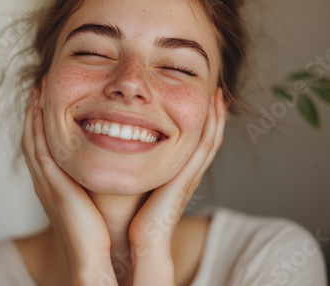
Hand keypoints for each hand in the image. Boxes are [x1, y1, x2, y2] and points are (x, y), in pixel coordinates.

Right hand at [21, 89, 116, 284]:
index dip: (43, 120)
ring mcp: (45, 181)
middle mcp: (46, 179)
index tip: (49, 96)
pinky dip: (35, 128)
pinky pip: (38, 150)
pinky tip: (39, 109)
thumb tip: (113, 151)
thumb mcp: (95, 192)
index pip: (45, 143)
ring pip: (32, 139)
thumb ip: (95, 173)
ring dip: (33, 113)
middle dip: (34, 110)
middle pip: (33, 136)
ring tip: (38, 89)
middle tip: (40, 85)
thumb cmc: (101, 226)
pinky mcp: (51, 184)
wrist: (96, 252)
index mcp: (55, 181)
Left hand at [128, 88, 226, 284]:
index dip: (198, 123)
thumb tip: (111, 142)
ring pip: (210, 139)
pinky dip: (213, 127)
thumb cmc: (127, 212)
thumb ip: (128, 165)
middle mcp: (186, 172)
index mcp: (173, 173)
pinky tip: (215, 110)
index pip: (190, 143)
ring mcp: (190, 173)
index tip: (198, 100)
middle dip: (212, 116)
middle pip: (206, 139)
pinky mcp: (188, 176)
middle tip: (215, 92)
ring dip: (216, 117)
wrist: (135, 237)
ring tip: (217, 95)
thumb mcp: (130, 180)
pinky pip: (206, 146)